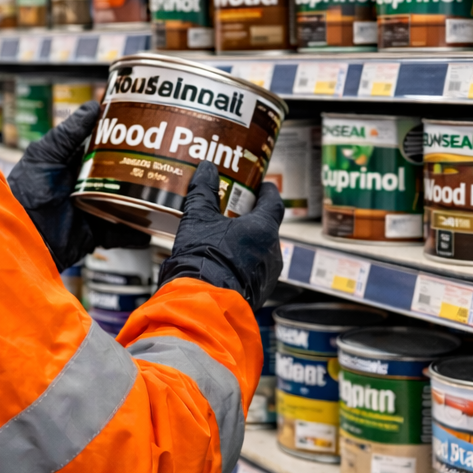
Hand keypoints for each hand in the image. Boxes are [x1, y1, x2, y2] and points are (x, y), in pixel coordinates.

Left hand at [6, 101, 150, 269]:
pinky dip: (137, 232)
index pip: (101, 146)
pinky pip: (122, 232)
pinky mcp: (96, 232)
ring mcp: (93, 209)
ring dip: (142, 199)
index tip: (142, 126)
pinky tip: (154, 226)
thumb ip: (68, 133)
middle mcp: (85, 185)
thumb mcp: (45, 155)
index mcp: (72, 163)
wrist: (23, 233)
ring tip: (164, 189)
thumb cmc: (27, 191)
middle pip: (118, 174)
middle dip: (138, 168)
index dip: (120, 138)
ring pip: (125, 202)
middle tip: (163, 157)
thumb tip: (93, 106)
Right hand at [157, 162, 283, 307]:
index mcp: (263, 229)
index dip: (267, 192)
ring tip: (225, 238)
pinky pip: (254, 271)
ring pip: (261, 251)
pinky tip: (224, 262)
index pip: (274, 202)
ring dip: (247, 243)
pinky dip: (243, 263)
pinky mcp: (258, 293)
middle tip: (234, 211)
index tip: (261, 186)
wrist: (200, 303)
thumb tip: (207, 169)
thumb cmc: (203, 259)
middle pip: (267, 227)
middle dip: (252, 219)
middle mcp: (272, 251)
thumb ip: (204, 191)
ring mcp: (267, 275)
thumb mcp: (198, 219)